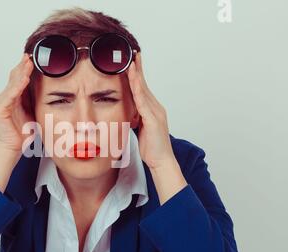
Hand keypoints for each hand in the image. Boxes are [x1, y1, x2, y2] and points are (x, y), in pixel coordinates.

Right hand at [0, 53, 34, 153]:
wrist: (13, 147)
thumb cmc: (22, 132)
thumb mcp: (33, 111)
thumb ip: (36, 100)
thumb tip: (51, 91)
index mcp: (14, 96)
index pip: (19, 77)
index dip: (26, 67)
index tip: (34, 57)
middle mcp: (6, 96)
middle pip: (14, 76)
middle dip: (23, 65)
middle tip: (30, 55)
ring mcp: (2, 101)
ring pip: (12, 83)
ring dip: (21, 72)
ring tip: (28, 62)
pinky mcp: (0, 108)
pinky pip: (10, 95)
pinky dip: (17, 86)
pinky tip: (24, 79)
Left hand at [127, 52, 186, 204]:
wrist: (161, 161)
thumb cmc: (151, 148)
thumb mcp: (139, 130)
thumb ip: (134, 119)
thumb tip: (126, 114)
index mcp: (151, 110)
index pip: (142, 89)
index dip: (136, 75)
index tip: (131, 62)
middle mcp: (155, 108)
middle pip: (144, 85)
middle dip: (138, 70)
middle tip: (133, 54)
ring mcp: (156, 113)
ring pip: (144, 91)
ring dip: (137, 76)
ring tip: (131, 63)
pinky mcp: (153, 120)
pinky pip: (144, 103)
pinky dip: (138, 91)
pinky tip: (134, 83)